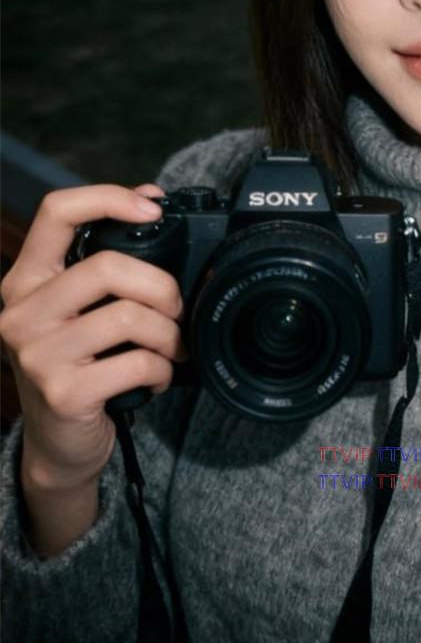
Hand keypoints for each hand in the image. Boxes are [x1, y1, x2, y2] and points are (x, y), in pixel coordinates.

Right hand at [0, 183, 186, 496]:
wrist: (59, 445)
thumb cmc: (80, 365)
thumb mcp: (78, 310)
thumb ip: (105, 263)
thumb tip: (150, 201)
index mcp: (27, 280)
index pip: (56, 212)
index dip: (108, 197)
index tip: (151, 207)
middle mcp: (22, 311)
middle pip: (109, 266)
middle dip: (161, 287)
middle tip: (175, 309)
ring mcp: (37, 354)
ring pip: (130, 316)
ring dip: (168, 333)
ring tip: (170, 347)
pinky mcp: (63, 393)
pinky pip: (138, 363)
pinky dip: (162, 369)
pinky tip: (157, 377)